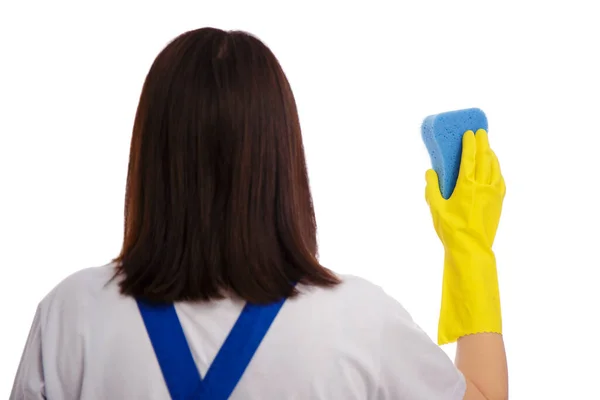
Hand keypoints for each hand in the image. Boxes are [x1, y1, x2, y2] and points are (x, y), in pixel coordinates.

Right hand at [424, 129, 505, 344]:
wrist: (471, 248)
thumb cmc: (451, 229)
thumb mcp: (436, 208)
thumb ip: (432, 188)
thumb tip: (430, 172)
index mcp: (466, 186)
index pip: (470, 158)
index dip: (469, 144)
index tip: (469, 133)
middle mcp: (482, 186)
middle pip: (485, 159)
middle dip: (483, 143)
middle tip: (481, 132)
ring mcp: (493, 194)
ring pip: (495, 168)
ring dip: (492, 155)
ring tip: (488, 147)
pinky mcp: (498, 202)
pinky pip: (500, 181)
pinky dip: (497, 170)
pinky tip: (495, 169)